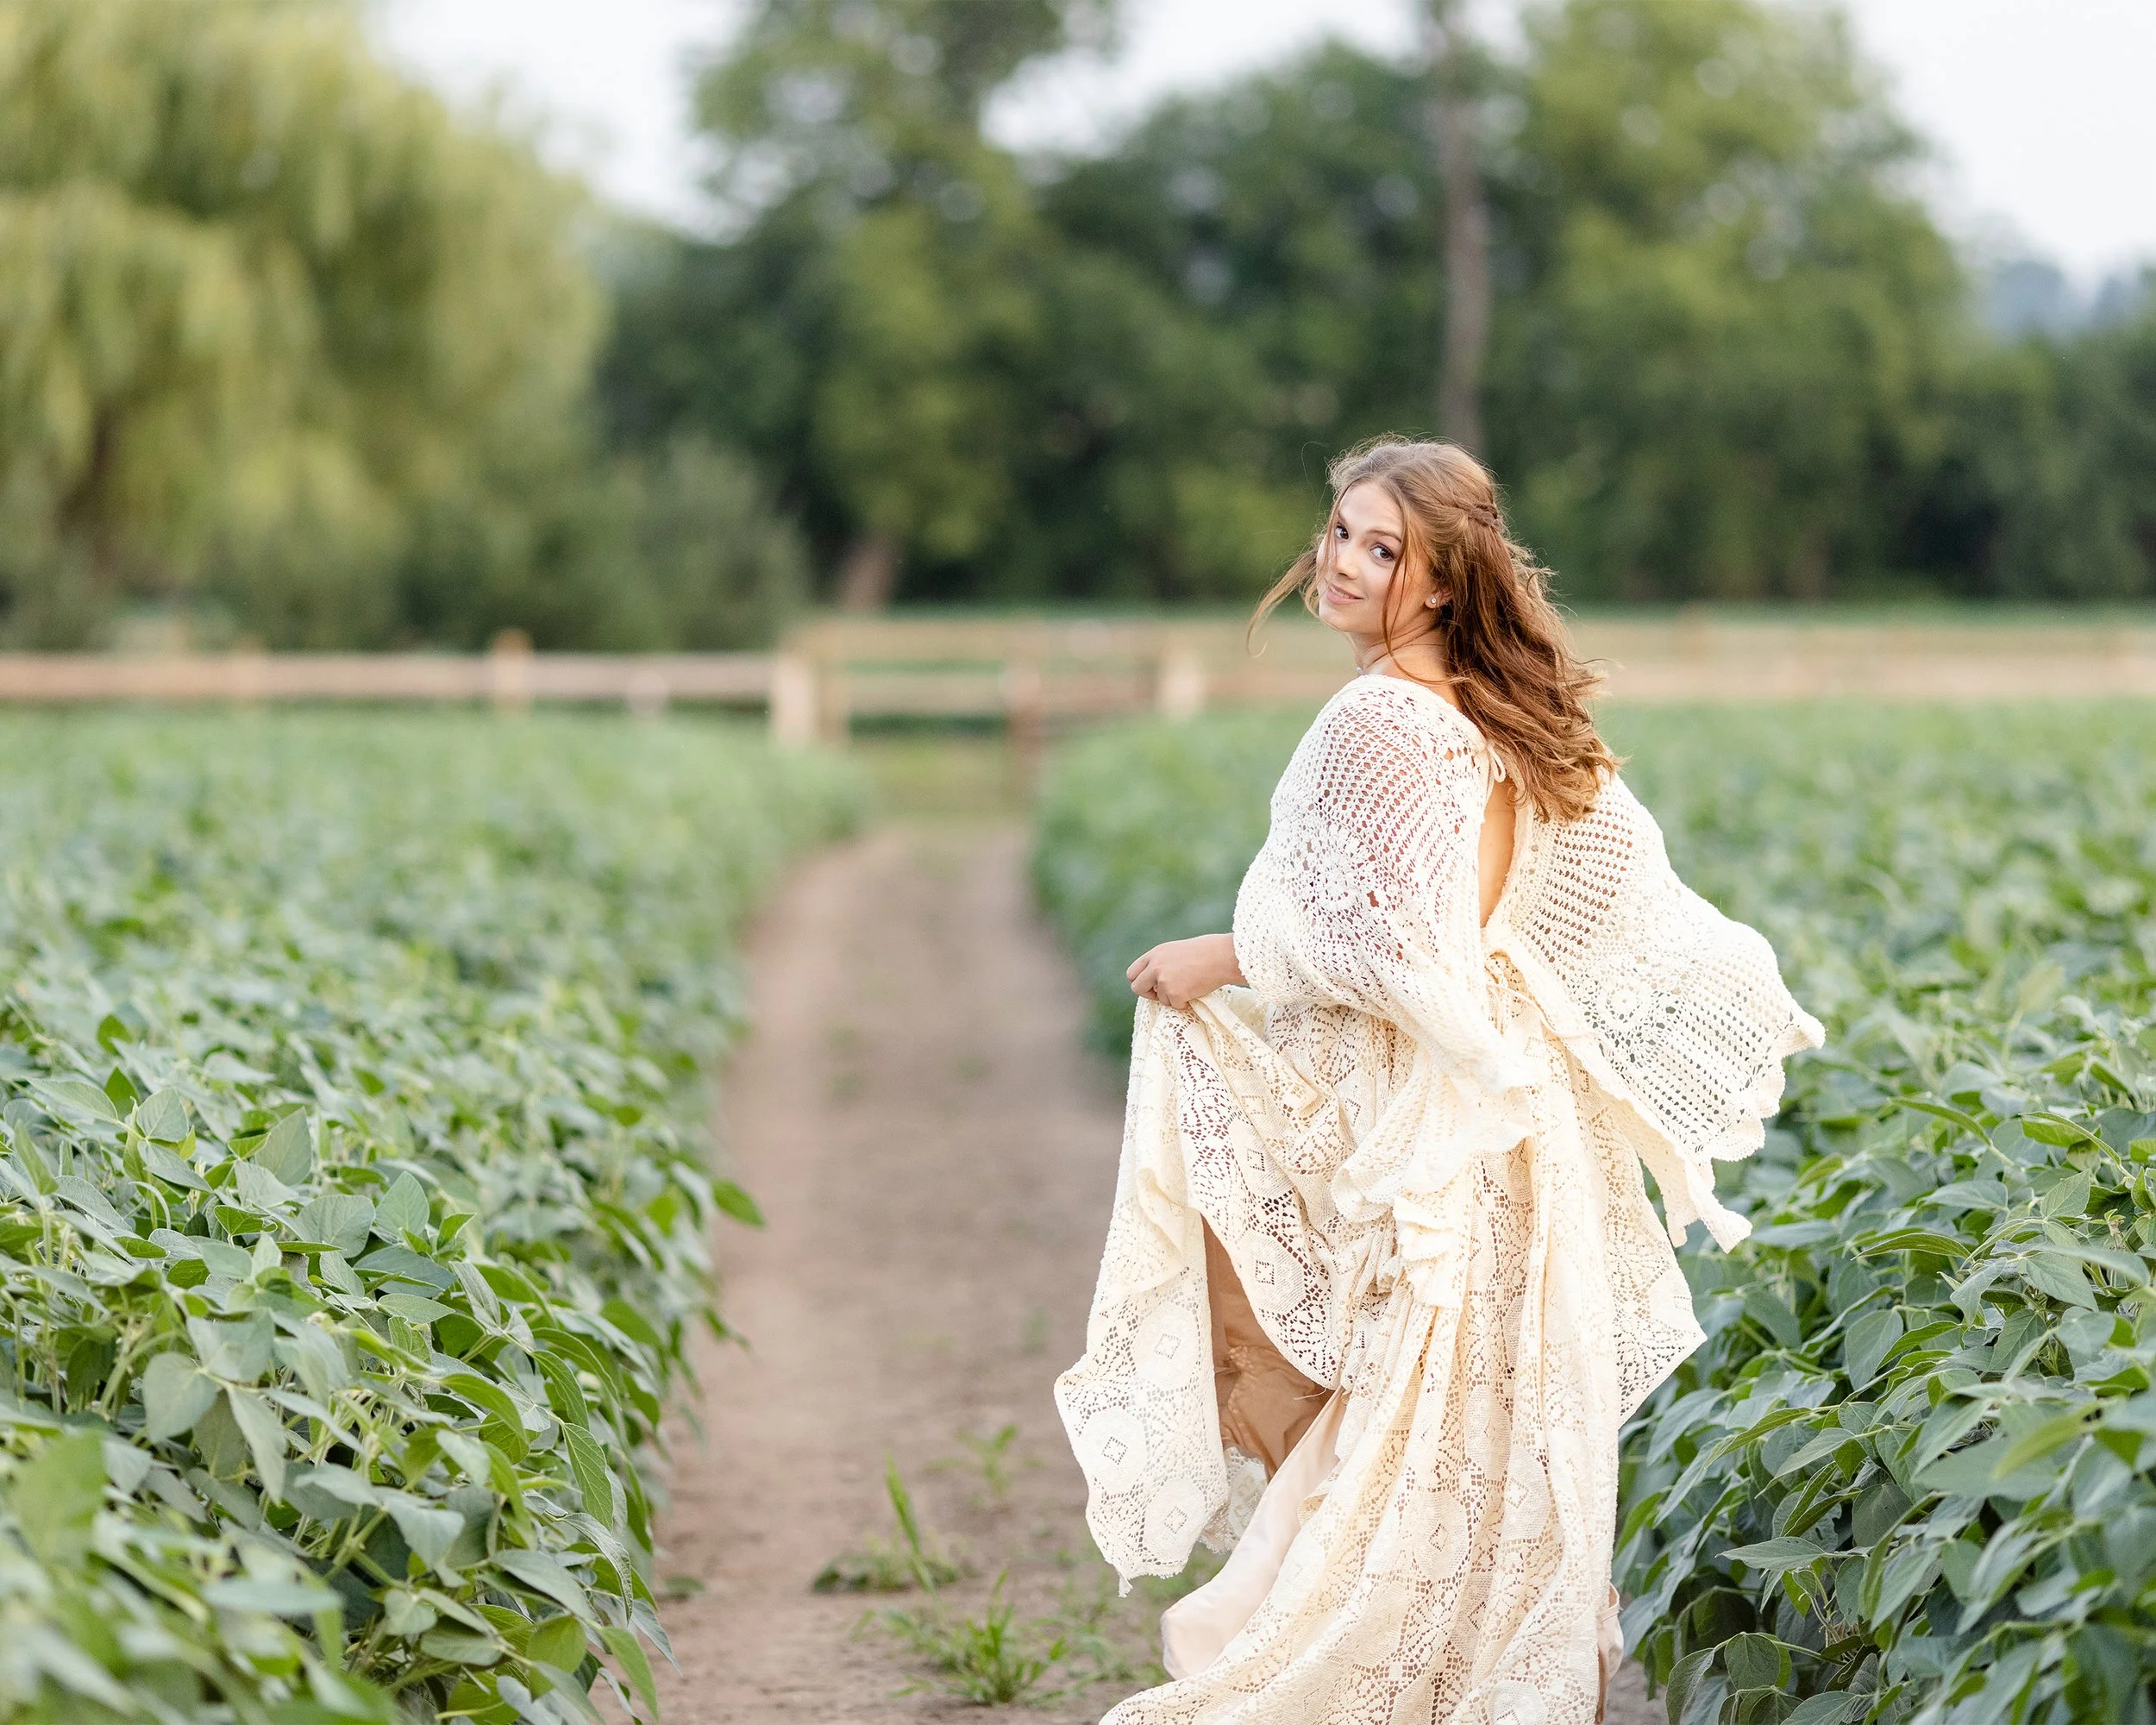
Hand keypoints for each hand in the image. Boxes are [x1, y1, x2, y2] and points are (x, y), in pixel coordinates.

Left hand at [1126, 933, 1244, 1010]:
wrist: (1223, 956)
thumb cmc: (1207, 951)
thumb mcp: (1177, 951)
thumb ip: (1162, 963)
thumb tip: (1155, 981)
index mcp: (1155, 954)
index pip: (1132, 972)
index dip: (1140, 981)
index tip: (1151, 986)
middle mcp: (1155, 966)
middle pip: (1136, 988)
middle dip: (1149, 994)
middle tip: (1164, 995)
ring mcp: (1164, 980)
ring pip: (1160, 999)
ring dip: (1173, 997)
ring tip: (1191, 985)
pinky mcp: (1175, 993)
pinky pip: (1175, 1006)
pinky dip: (1185, 1003)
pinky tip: (1196, 990)